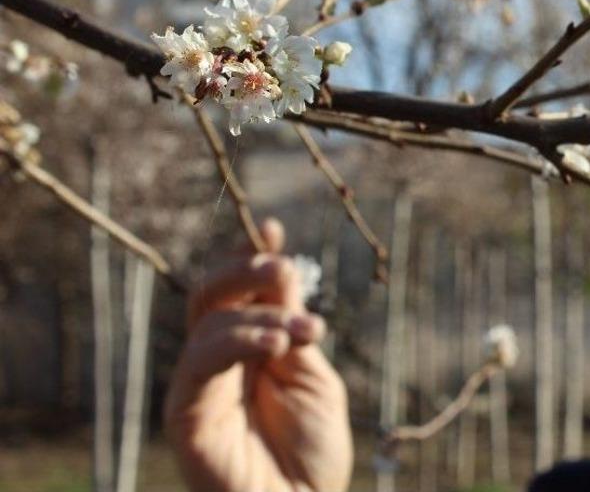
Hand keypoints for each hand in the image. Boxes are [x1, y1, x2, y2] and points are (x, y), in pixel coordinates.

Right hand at [165, 219, 352, 491]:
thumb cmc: (312, 452)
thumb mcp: (310, 372)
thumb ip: (290, 321)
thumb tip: (279, 260)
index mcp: (250, 347)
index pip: (238, 291)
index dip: (249, 257)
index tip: (271, 227)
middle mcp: (219, 362)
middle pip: (212, 296)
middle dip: (245, 271)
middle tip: (281, 266)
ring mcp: (200, 385)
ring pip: (208, 322)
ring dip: (259, 315)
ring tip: (301, 332)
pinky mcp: (186, 413)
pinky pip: (200, 362)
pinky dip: (238, 341)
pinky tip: (276, 343)